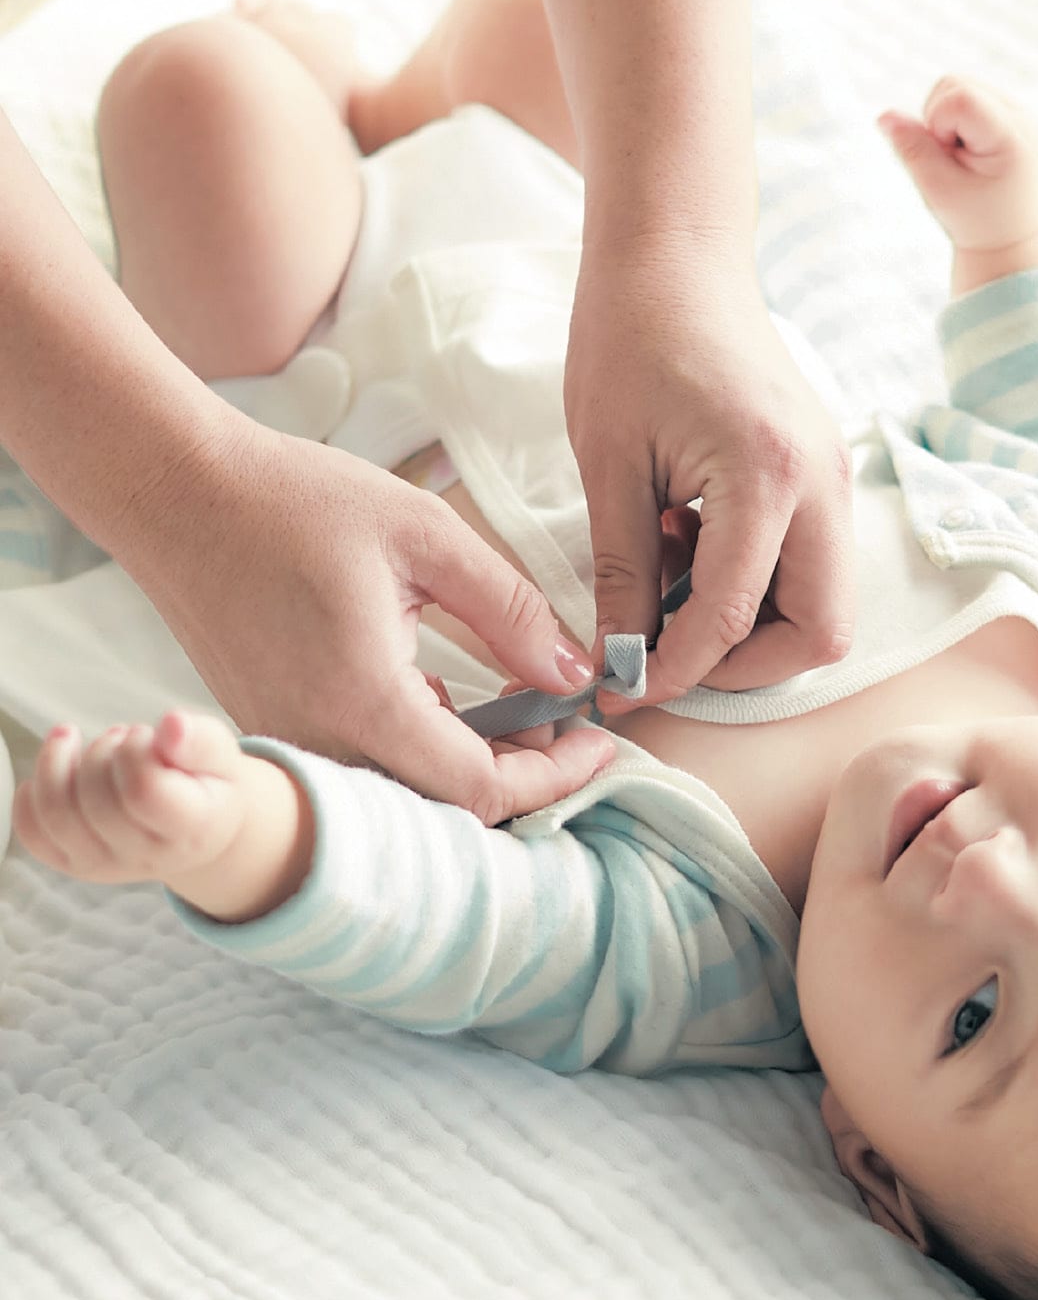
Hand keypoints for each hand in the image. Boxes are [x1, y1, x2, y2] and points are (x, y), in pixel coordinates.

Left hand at [12, 712, 299, 920]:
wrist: (199, 830)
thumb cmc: (210, 785)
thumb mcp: (224, 757)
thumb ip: (203, 740)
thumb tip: (172, 725)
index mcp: (192, 829)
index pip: (144, 790)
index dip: (137, 750)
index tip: (152, 734)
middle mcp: (147, 856)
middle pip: (97, 799)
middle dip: (105, 750)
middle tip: (128, 737)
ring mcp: (106, 865)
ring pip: (57, 813)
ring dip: (60, 762)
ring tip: (90, 743)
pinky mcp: (74, 864)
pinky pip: (32, 832)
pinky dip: (32, 794)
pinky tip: (60, 767)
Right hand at [117, 419, 611, 825]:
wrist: (175, 491)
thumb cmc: (295, 500)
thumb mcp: (428, 538)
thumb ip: (512, 610)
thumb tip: (574, 673)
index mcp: (362, 701)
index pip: (479, 789)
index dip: (554, 778)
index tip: (599, 741)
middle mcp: (318, 743)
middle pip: (445, 807)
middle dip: (521, 777)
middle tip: (567, 723)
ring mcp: (290, 745)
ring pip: (406, 794)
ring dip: (473, 764)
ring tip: (527, 708)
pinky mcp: (277, 730)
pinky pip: (366, 767)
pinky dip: (424, 749)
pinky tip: (456, 700)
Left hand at [564, 240, 854, 704]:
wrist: (677, 254)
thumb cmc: (631, 337)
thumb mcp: (609, 464)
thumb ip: (622, 573)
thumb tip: (619, 659)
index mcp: (769, 475)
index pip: (733, 619)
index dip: (673, 670)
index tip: (621, 689)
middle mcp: (823, 484)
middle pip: (818, 633)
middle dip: (741, 666)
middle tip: (663, 654)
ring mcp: (833, 478)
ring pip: (821, 606)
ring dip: (749, 625)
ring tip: (668, 579)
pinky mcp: (822, 474)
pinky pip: (807, 564)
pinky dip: (754, 583)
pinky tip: (689, 542)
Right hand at [878, 75, 1037, 286]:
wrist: (1008, 237)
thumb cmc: (974, 219)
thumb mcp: (938, 189)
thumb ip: (912, 149)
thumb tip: (884, 115)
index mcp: (1009, 136)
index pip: (959, 97)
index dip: (937, 123)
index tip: (947, 157)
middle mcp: (1019, 115)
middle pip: (955, 84)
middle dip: (936, 120)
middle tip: (951, 161)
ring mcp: (1015, 110)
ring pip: (957, 86)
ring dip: (942, 120)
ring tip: (958, 157)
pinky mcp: (1006, 112)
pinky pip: (965, 96)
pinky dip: (952, 122)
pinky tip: (965, 151)